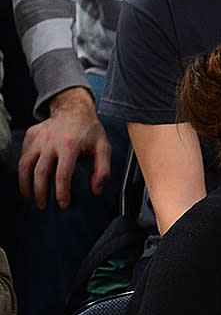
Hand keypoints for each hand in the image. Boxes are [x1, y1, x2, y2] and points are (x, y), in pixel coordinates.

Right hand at [19, 86, 111, 209]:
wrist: (73, 108)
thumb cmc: (90, 130)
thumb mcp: (104, 148)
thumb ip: (103, 170)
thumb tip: (96, 190)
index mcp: (69, 145)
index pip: (62, 174)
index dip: (62, 192)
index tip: (63, 204)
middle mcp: (50, 141)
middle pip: (40, 172)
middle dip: (40, 193)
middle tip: (43, 207)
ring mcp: (38, 137)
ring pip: (25, 164)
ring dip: (24, 184)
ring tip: (27, 199)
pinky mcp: (31, 135)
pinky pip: (23, 155)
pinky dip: (23, 170)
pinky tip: (26, 182)